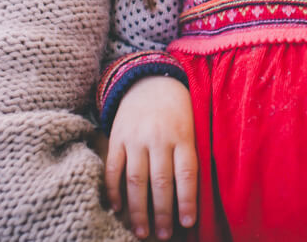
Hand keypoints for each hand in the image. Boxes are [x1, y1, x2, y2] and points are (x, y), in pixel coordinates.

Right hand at [104, 76, 197, 239]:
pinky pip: (113, 168)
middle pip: (160, 181)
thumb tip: (193, 194)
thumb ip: (190, 154)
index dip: (187, 200)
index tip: (188, 222)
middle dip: (162, 212)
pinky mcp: (117, 137)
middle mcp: (158, 138)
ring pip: (136, 179)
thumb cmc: (177, 110)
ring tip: (142, 231)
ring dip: (138, 209)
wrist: (149, 81)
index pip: (186, 173)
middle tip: (163, 235)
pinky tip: (118, 208)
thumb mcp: (192, 125)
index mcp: (182, 135)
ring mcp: (135, 138)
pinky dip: (114, 190)